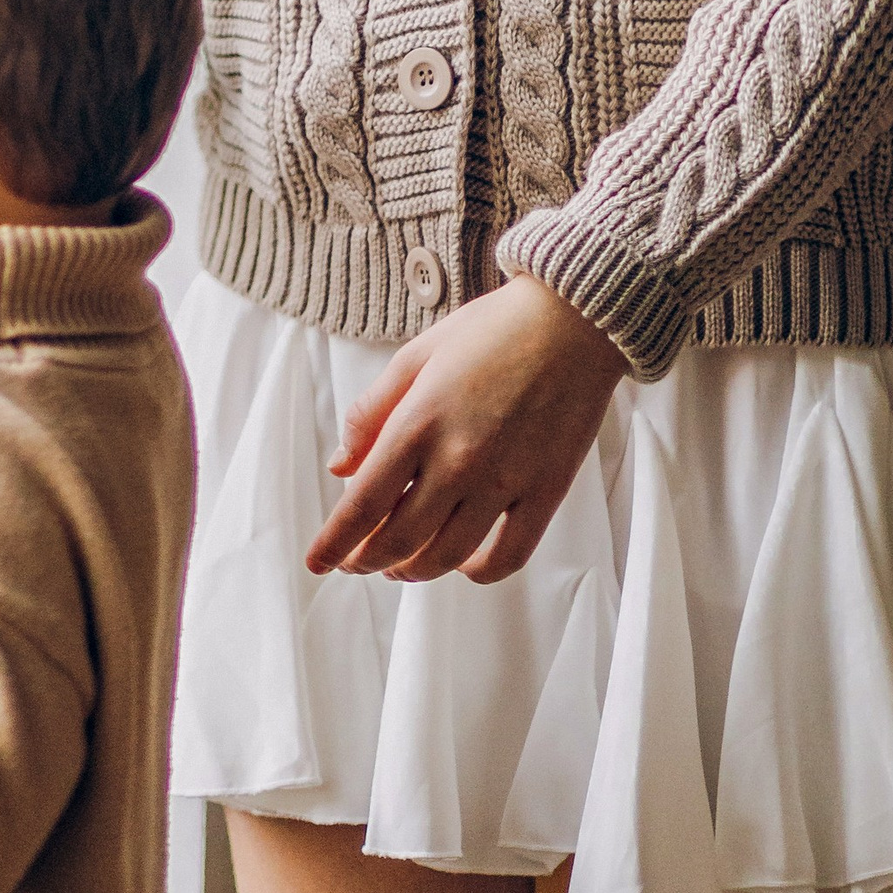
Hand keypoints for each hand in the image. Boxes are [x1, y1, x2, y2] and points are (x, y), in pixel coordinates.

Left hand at [307, 276, 627, 583]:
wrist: (573, 320)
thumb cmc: (492, 330)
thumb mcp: (415, 355)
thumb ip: (371, 413)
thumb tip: (340, 467)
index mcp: (418, 422)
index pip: (363, 503)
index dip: (335, 542)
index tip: (319, 562)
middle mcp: (459, 459)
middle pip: (400, 539)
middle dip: (368, 561)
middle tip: (357, 564)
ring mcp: (505, 480)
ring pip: (448, 555)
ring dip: (415, 571)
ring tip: (401, 568)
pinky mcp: (546, 491)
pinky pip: (509, 554)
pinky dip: (479, 572)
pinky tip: (463, 564)